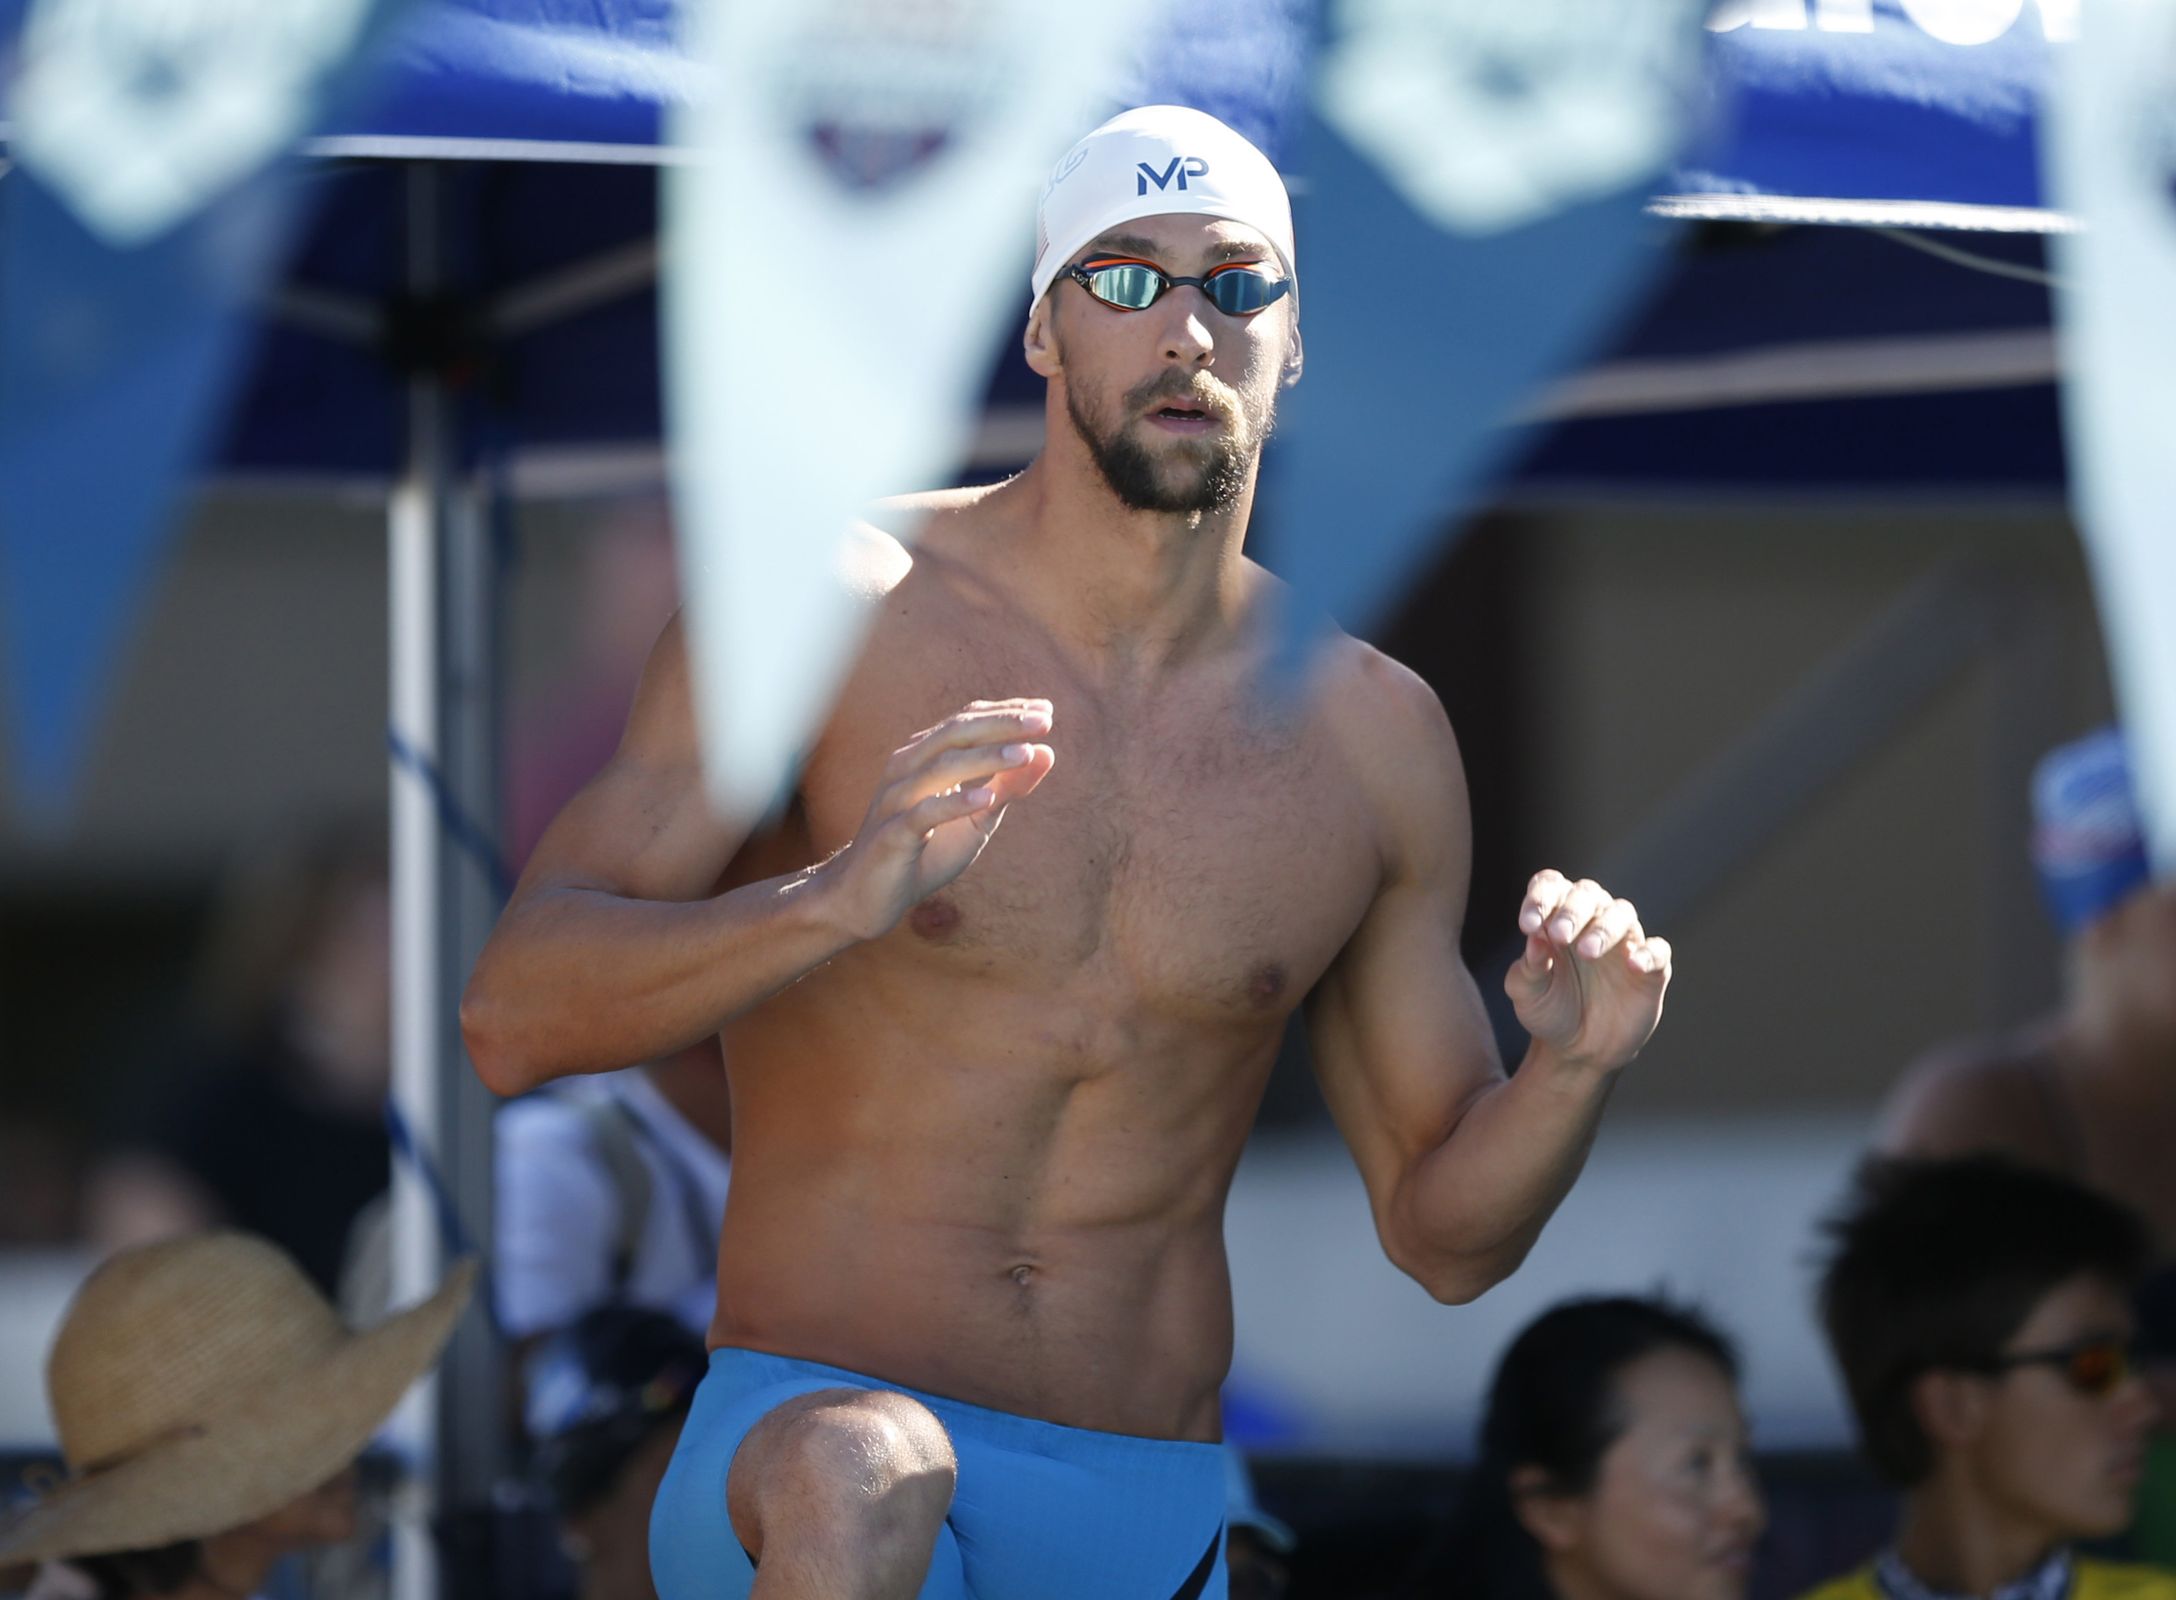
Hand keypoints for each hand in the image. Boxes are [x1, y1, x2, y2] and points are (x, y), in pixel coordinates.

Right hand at [821, 699, 1056, 939]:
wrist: (869, 896)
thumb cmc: (927, 851)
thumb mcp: (978, 818)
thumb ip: (1008, 786)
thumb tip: (1047, 752)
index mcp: (924, 757)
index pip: (966, 721)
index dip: (1005, 713)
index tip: (1047, 710)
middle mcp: (907, 768)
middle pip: (955, 733)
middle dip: (1001, 724)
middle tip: (1043, 721)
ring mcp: (896, 799)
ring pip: (940, 767)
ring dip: (985, 758)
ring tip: (1024, 752)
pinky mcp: (891, 835)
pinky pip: (923, 813)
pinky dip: (954, 803)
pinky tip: (985, 798)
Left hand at [1503, 870, 1670, 1073]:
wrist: (1576, 1051)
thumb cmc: (1549, 1011)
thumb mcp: (1527, 992)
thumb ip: (1528, 965)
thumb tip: (1535, 937)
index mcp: (1557, 918)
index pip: (1551, 887)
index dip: (1540, 898)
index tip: (1528, 925)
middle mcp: (1591, 922)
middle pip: (1588, 893)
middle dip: (1572, 910)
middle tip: (1560, 935)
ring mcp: (1623, 944)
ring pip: (1622, 913)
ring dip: (1604, 928)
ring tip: (1587, 951)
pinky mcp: (1651, 970)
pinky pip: (1658, 951)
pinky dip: (1648, 953)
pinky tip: (1633, 965)